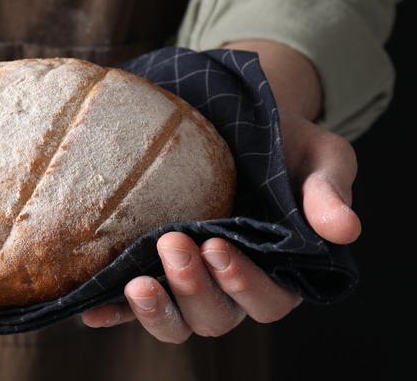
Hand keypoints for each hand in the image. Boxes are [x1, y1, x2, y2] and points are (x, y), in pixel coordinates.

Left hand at [81, 40, 360, 341]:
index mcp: (280, 269)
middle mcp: (231, 284)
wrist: (238, 117)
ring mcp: (189, 281)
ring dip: (156, 311)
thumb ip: (328, 192)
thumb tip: (344, 230)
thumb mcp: (320, 157)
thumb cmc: (286, 141)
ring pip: (177, 320)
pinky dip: (114, 313)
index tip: (219, 245)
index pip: (269, 299)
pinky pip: (133, 306)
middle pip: (216, 316)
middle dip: (194, 287)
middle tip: (174, 242)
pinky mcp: (153, 270)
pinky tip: (93, 308)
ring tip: (135, 283)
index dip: (245, 282)